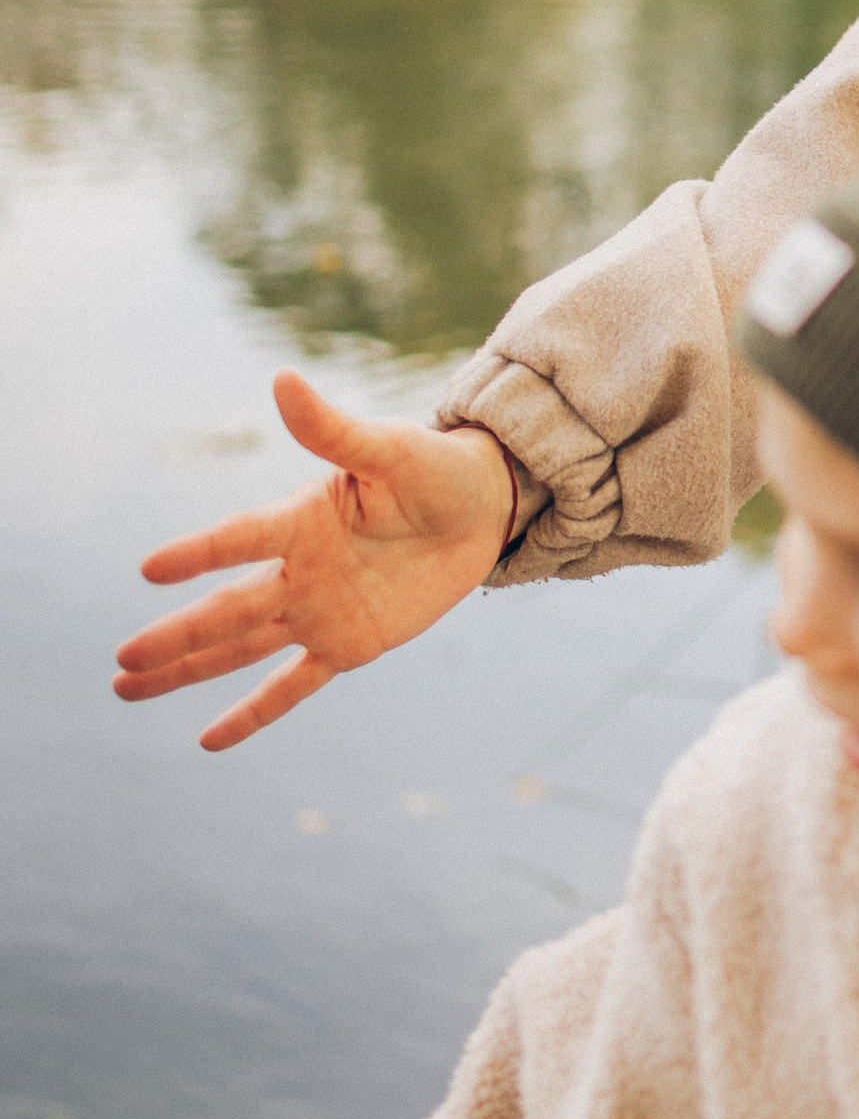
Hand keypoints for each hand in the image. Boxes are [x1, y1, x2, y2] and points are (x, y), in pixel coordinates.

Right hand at [114, 369, 516, 750]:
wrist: (477, 509)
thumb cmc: (430, 469)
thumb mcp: (389, 450)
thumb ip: (333, 430)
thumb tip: (283, 379)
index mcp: (301, 519)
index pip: (241, 538)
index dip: (200, 554)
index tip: (149, 569)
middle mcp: (297, 569)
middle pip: (227, 608)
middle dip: (176, 636)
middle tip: (120, 660)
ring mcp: (317, 610)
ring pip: (240, 648)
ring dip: (186, 670)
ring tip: (124, 686)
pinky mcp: (346, 644)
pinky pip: (293, 685)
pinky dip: (254, 712)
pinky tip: (209, 739)